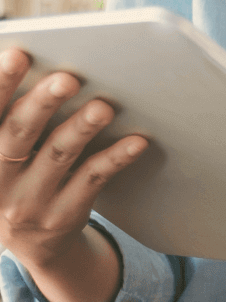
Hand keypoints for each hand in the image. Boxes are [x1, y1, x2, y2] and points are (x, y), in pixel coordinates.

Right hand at [0, 48, 147, 301]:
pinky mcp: (63, 214)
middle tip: (68, 78)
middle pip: (18, 133)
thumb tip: (28, 61)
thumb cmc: (16, 180)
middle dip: (43, 102)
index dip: (0, 83)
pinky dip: (115, 157)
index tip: (18, 54)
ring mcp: (30, 200)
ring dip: (82, 127)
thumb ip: (10, 119)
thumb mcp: (0, 157)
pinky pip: (92, 180)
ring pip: (58, 156)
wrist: (32, 247)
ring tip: (104, 107)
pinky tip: (136, 141)